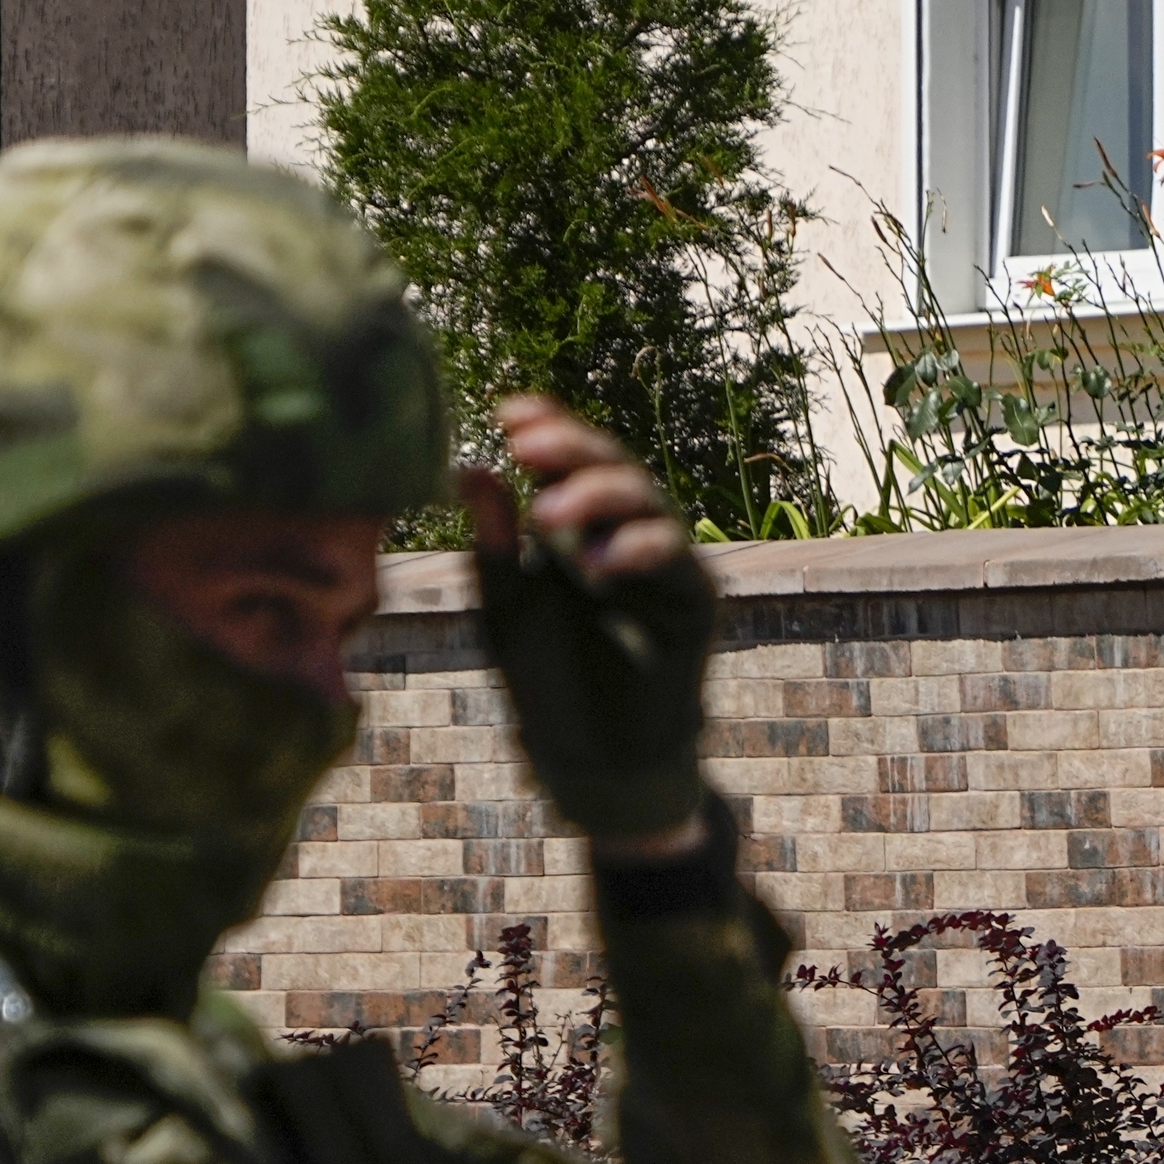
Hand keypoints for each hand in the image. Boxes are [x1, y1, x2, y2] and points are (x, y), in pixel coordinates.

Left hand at [463, 397, 715, 847]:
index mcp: (582, 524)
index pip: (573, 458)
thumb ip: (492, 540)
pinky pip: (676, 562)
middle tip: (526, 448)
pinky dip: (641, 552)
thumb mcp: (504, 600)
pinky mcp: (694, 604)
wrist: (590, 751)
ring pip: (650, 503)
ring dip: (601, 497)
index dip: (550, 426)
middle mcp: (629, 534)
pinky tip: (600, 560)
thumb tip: (470, 466)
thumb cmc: (546, 673)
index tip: (507, 412)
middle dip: (572, 450)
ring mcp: (667, 566)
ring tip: (547, 514)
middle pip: (615, 467)